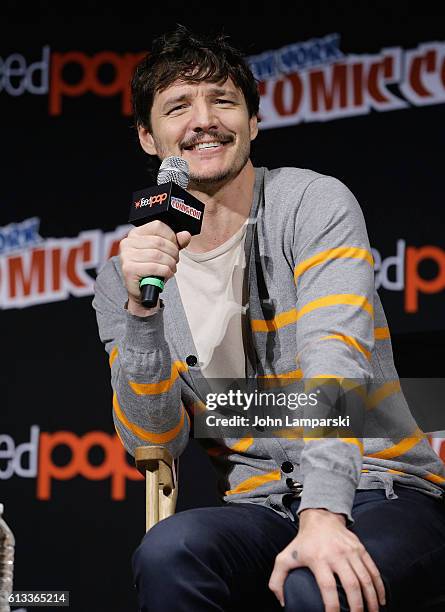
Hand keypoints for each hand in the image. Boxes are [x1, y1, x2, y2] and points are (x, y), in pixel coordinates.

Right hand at [120, 220, 190, 315]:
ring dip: (170, 263)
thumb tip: (185, 235)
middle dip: (173, 253)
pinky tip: (166, 274)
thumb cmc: (152, 270)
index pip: (158, 226)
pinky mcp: (129, 269)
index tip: (175, 247)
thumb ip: (176, 243)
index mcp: (135, 234)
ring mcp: (127, 256)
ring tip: (171, 269)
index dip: (171, 236)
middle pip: (159, 242)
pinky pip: (155, 267)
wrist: (142, 291)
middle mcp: (127, 242)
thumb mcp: (165, 253)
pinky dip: (165, 272)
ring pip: (158, 255)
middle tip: (175, 261)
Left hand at [268, 508, 385, 610]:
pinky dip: (379, 586)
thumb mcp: (285, 557)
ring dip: (371, 600)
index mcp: (318, 558)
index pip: (328, 587)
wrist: (321, 517)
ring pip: (365, 579)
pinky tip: (380, 601)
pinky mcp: (360, 548)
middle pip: (351, 585)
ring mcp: (350, 551)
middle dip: (357, 607)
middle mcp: (336, 554)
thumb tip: (282, 602)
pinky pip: (373, 570)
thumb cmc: (303, 542)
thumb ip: (277, 580)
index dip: (332, 606)